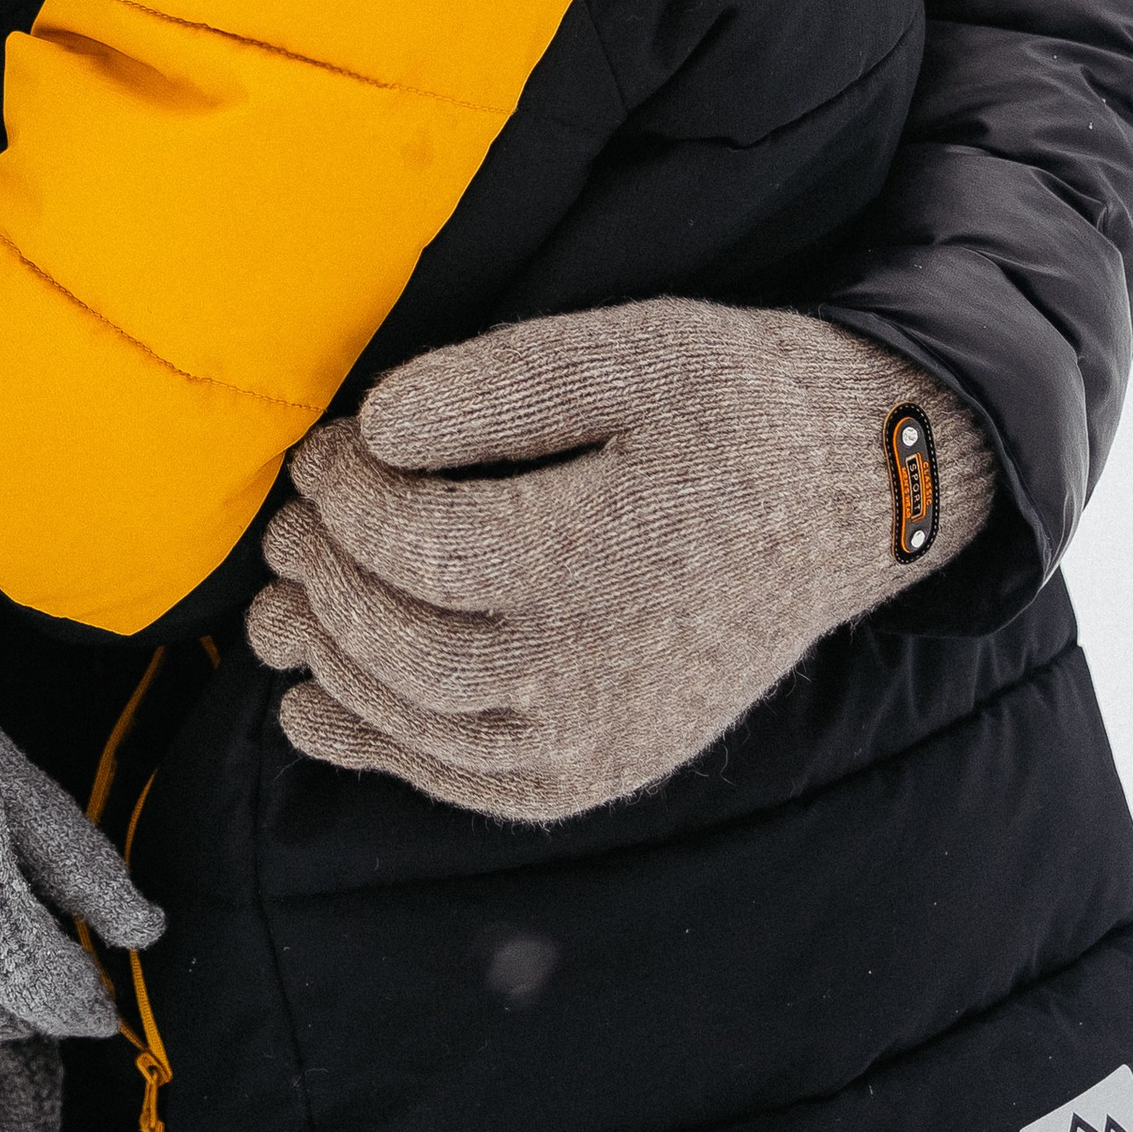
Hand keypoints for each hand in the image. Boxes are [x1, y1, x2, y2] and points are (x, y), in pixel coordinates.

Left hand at [250, 298, 994, 822]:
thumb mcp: (632, 349)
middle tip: (289, 523)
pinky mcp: (600, 775)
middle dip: (320, 577)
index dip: (343, 495)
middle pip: (400, 645)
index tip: (325, 448)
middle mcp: (596, 672)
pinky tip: (321, 702)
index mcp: (600, 556)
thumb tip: (376, 428)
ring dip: (327, 664)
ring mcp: (599, 741)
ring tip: (285, 601)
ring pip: (417, 725)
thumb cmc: (730, 408)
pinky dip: (378, 746)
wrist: (847, 502)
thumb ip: (499, 384)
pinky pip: (463, 782)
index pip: (415, 545)